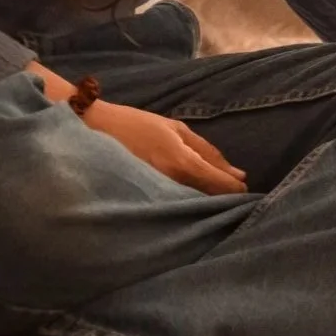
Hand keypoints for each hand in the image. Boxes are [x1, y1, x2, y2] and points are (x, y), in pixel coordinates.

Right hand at [84, 100, 248, 195]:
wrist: (89, 131)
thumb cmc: (136, 125)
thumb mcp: (176, 129)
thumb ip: (208, 151)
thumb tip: (238, 173)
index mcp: (182, 163)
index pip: (221, 187)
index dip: (238, 192)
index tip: (247, 193)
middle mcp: (169, 184)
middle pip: (207, 203)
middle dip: (222, 202)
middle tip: (233, 201)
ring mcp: (153, 197)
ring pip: (189, 209)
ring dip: (203, 206)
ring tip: (212, 204)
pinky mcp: (140, 204)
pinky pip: (169, 210)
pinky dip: (182, 208)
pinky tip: (185, 205)